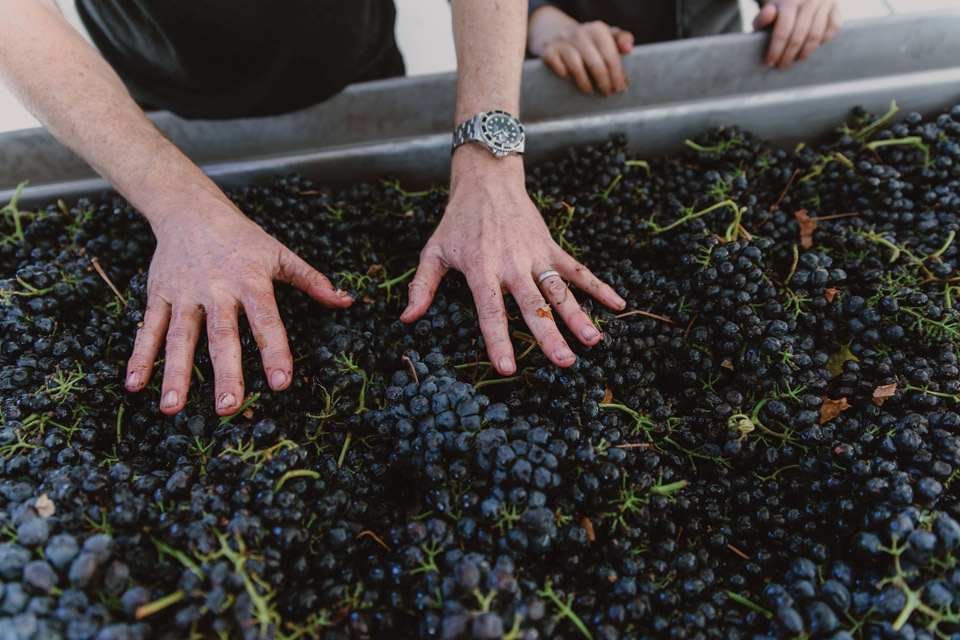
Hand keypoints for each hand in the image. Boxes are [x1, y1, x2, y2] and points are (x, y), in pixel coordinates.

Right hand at [123, 200, 351, 414]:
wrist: (190, 209)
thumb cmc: (242, 237)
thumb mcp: (279, 253)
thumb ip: (312, 280)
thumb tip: (346, 301)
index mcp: (250, 281)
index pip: (266, 321)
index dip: (275, 351)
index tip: (281, 383)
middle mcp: (216, 289)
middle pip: (221, 336)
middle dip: (226, 373)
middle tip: (229, 407)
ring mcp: (184, 294)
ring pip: (180, 338)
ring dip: (175, 374)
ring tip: (173, 408)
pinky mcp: (159, 295)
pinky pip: (148, 329)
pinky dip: (140, 356)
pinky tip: (135, 385)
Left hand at [401, 146, 625, 375]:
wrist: (487, 180)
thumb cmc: (457, 221)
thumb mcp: (433, 251)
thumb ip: (422, 287)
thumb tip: (407, 319)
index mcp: (481, 268)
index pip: (490, 311)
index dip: (499, 340)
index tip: (508, 368)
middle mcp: (511, 264)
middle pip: (533, 305)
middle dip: (549, 336)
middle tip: (564, 363)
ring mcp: (535, 255)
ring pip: (559, 291)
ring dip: (578, 316)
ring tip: (593, 342)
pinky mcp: (551, 247)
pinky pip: (578, 270)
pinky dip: (599, 286)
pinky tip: (618, 305)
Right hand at [528, 5, 632, 95]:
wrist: (555, 31)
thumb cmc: (587, 40)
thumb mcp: (605, 35)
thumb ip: (621, 39)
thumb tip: (629, 49)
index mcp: (598, 29)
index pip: (611, 56)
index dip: (617, 75)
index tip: (620, 88)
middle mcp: (580, 33)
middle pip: (595, 63)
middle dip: (604, 82)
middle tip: (607, 94)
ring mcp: (562, 41)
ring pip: (576, 67)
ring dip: (584, 83)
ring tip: (590, 92)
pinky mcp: (548, 50)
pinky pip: (557, 66)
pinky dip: (564, 75)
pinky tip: (570, 81)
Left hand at [754, 0, 840, 69]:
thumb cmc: (782, 8)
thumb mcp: (769, 11)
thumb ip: (762, 17)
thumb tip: (770, 14)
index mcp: (790, 0)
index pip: (783, 30)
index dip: (776, 49)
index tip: (770, 62)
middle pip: (799, 36)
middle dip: (788, 55)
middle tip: (782, 66)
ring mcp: (825, 3)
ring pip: (816, 35)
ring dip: (805, 52)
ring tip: (796, 59)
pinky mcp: (836, 8)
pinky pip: (833, 29)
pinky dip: (823, 40)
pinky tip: (812, 46)